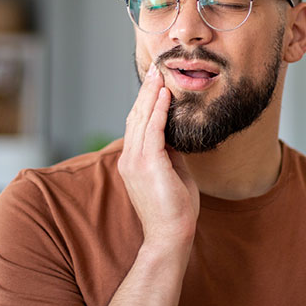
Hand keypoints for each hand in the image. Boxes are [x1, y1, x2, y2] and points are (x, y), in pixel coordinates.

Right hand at [118, 64, 199, 248]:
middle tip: (155, 69)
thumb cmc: (175, 209)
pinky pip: (152, 130)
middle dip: (146, 91)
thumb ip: (170, 152)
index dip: (145, 102)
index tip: (155, 83)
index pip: (137, 124)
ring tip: (159, 74)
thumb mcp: (173, 173)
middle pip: (136, 116)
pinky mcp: (147, 164)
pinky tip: (165, 95)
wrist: (170, 235)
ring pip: (142, 119)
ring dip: (151, 94)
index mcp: (133, 161)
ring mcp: (135, 161)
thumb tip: (176, 133)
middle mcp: (129, 158)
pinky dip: (158, 110)